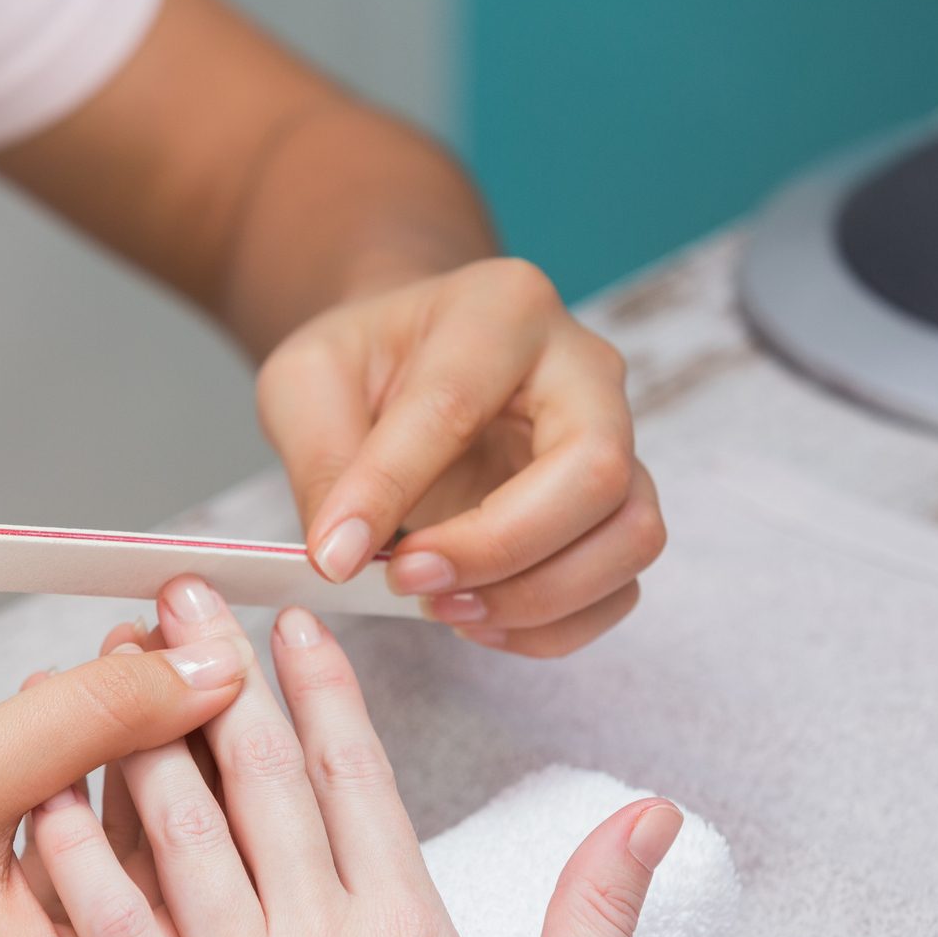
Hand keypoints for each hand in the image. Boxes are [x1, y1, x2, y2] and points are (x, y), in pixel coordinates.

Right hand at [0, 630, 252, 936]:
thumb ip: (95, 715)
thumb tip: (211, 661)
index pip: (204, 865)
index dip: (213, 741)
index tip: (216, 645)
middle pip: (172, 864)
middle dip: (169, 738)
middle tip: (171, 633)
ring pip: (122, 863)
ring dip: (118, 757)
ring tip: (116, 651)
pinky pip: (73, 882)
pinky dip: (73, 802)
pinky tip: (62, 715)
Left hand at [29, 577, 681, 936]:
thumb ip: (597, 911)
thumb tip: (652, 814)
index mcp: (410, 930)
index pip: (354, 777)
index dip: (318, 689)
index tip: (291, 624)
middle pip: (258, 782)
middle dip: (217, 675)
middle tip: (180, 594)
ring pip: (184, 839)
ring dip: (146, 740)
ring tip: (113, 659)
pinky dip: (83, 867)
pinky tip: (52, 804)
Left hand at [258, 257, 663, 657]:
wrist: (414, 364)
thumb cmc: (367, 365)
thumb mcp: (307, 383)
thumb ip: (322, 462)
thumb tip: (343, 557)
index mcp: (501, 310)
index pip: (457, 405)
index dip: (391, 490)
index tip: (334, 558)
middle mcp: (584, 369)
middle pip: (594, 472)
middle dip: (497, 549)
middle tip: (408, 580)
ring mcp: (618, 440)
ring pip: (630, 535)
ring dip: (537, 597)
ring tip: (445, 608)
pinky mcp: (617, 508)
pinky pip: (620, 586)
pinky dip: (553, 626)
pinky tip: (478, 619)